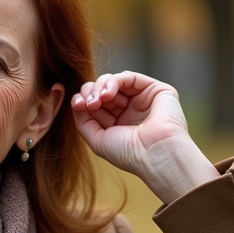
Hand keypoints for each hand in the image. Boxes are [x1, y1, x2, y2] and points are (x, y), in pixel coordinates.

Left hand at [70, 71, 219, 204]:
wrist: (156, 155)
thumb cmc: (129, 153)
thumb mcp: (98, 140)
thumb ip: (83, 121)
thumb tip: (77, 101)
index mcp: (119, 123)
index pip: (96, 104)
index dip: (84, 100)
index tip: (77, 104)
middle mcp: (131, 110)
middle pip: (103, 90)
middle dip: (91, 92)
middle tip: (88, 103)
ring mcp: (143, 99)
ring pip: (115, 81)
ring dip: (101, 87)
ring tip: (98, 99)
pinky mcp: (156, 90)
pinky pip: (129, 77)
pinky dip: (114, 81)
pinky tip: (108, 94)